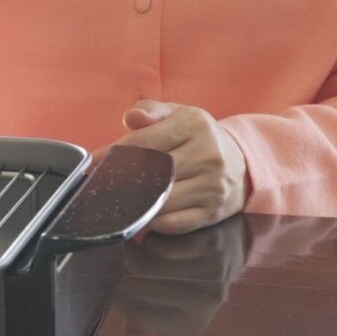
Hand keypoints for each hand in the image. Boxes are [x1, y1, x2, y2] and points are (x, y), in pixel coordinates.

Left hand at [112, 100, 247, 234]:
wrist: (242, 164)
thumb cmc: (200, 138)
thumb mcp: (179, 114)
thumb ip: (151, 111)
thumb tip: (130, 118)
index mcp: (195, 125)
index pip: (144, 141)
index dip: (114, 153)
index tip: (94, 162)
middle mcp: (208, 155)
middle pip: (150, 173)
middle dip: (122, 180)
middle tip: (103, 184)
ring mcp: (212, 186)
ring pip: (160, 201)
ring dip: (137, 202)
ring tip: (123, 197)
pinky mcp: (212, 212)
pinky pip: (173, 224)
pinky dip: (154, 221)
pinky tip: (148, 211)